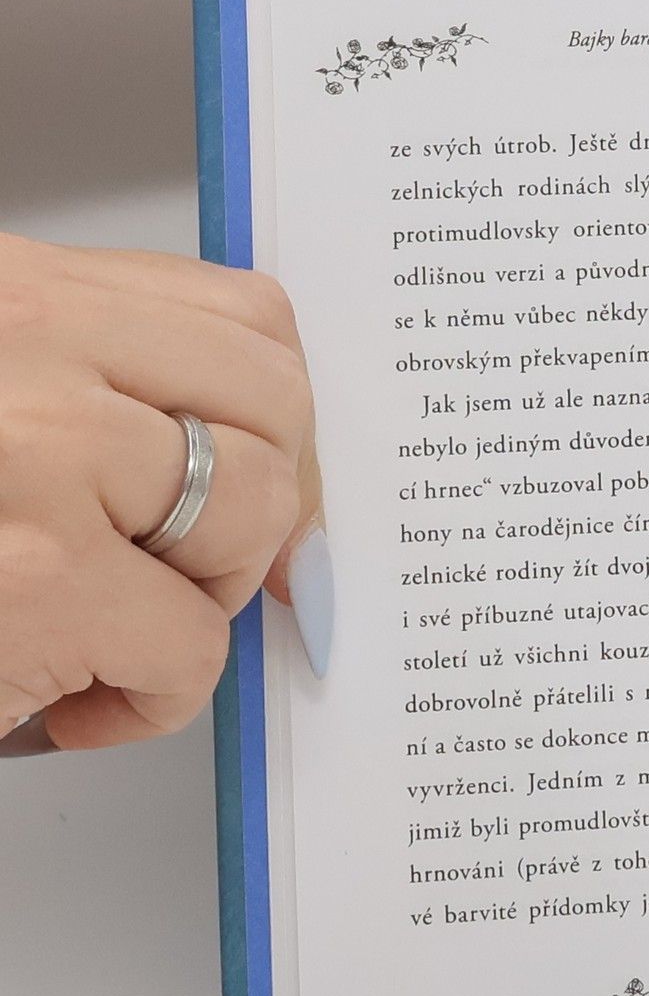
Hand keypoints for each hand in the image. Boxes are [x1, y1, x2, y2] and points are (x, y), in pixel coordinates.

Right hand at [0, 235, 328, 756]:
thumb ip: (100, 400)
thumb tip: (276, 470)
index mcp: (11, 292)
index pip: (241, 318)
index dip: (276, 417)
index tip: (264, 474)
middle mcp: (24, 348)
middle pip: (276, 405)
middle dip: (254, 506)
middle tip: (179, 566)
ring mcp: (37, 457)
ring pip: (252, 514)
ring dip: (202, 600)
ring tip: (110, 628)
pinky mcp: (42, 582)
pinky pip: (194, 646)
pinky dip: (150, 701)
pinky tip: (67, 704)